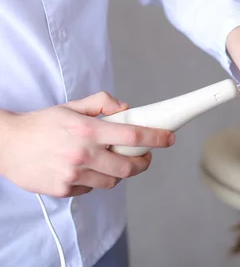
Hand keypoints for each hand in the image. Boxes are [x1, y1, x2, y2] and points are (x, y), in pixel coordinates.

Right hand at [0, 91, 174, 196]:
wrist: (6, 144)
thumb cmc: (42, 123)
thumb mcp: (73, 105)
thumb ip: (102, 103)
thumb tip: (125, 109)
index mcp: (88, 130)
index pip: (132, 136)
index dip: (155, 138)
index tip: (169, 138)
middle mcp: (83, 154)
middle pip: (128, 166)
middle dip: (143, 162)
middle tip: (145, 157)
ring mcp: (73, 175)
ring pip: (112, 181)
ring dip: (119, 172)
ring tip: (113, 161)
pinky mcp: (64, 190)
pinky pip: (91, 188)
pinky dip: (96, 180)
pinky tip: (88, 168)